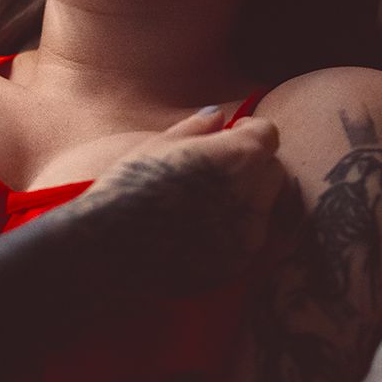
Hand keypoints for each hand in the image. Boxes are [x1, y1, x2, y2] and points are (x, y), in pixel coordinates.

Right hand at [62, 106, 287, 299]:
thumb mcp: (158, 144)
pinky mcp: (236, 265)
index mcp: (239, 157)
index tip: (230, 134)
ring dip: (244, 201)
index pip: (268, 134)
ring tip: (203, 203)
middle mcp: (253, 196)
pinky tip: (196, 231)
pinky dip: (231, 233)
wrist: (109, 246)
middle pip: (272, 172)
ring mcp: (247, 235)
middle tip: (216, 170)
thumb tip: (218, 116)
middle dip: (252, 167)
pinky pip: (245, 241)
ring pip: (262, 209)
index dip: (249, 132)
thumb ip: (197, 127)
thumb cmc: (129, 186)